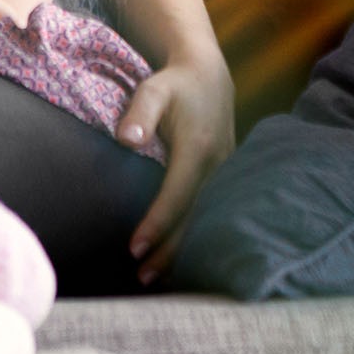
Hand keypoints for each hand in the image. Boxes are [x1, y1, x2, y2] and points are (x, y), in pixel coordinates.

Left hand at [119, 56, 236, 285]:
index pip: (177, 196)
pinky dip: (196, 236)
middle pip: (195, 218)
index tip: (134, 248)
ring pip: (207, 221)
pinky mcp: (227, 178)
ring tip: (156, 277)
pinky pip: (213, 213)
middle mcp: (218, 166)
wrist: (209, 76)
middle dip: (170, 251)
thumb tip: (126, 140)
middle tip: (142, 277)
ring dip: (183, 250)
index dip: (157, 224)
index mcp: (199, 149)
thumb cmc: (174, 86)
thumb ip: (139, 114)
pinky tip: (180, 258)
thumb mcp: (153, 90)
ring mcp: (227, 174)